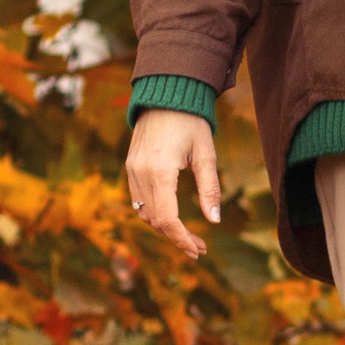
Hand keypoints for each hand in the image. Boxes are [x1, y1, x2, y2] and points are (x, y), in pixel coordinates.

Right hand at [124, 108, 220, 262]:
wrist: (166, 94)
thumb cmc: (191, 122)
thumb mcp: (206, 155)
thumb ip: (210, 189)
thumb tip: (214, 221)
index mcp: (161, 172)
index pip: (167, 219)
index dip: (182, 239)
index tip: (198, 250)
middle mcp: (141, 174)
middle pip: (155, 221)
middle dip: (177, 238)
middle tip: (199, 248)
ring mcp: (132, 170)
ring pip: (144, 213)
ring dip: (164, 228)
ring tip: (188, 237)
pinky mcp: (130, 167)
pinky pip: (138, 200)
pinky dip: (154, 214)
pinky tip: (172, 218)